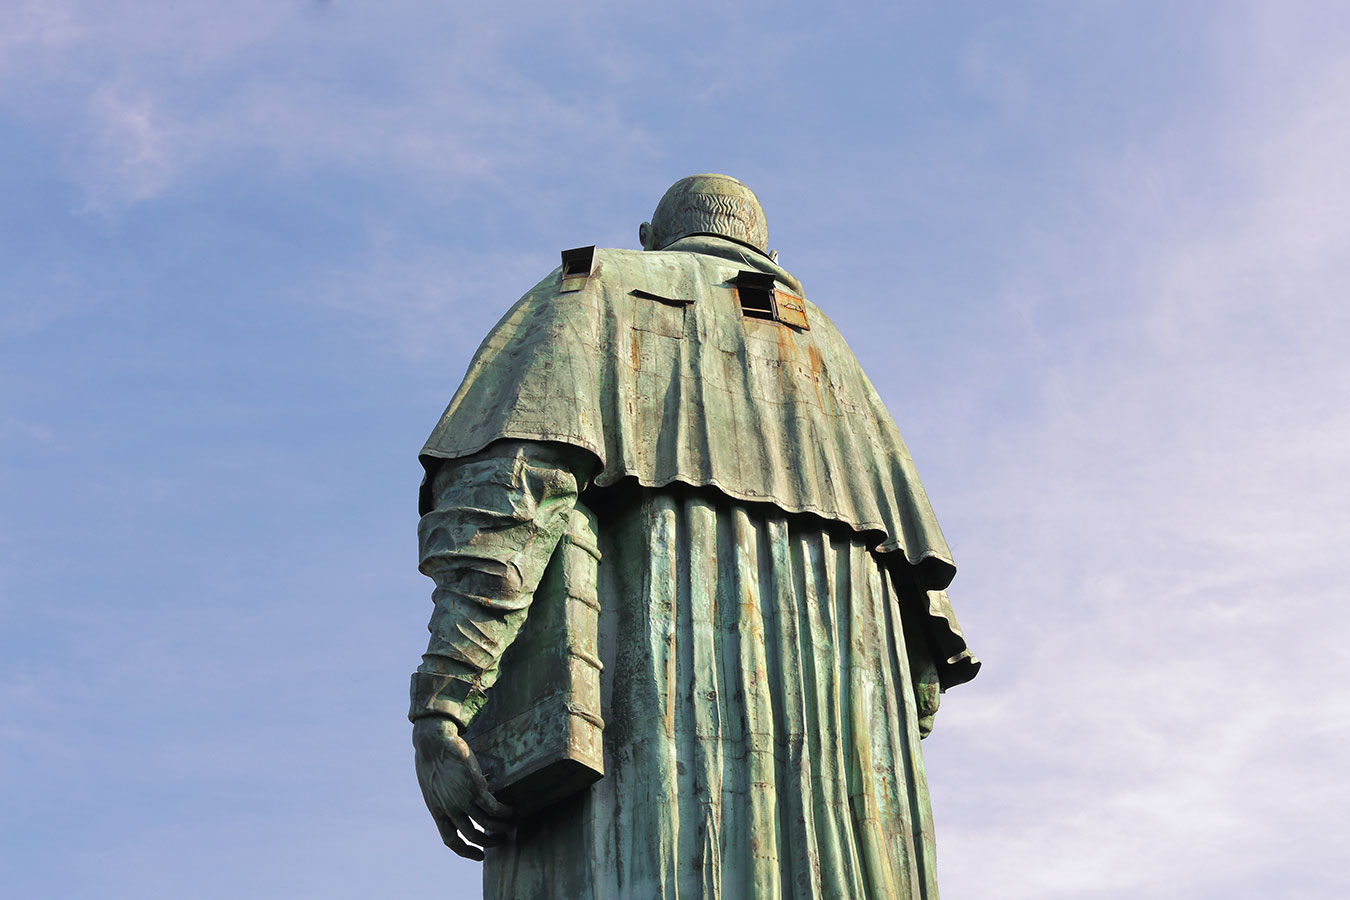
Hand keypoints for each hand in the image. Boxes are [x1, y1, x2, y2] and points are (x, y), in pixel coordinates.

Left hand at [412, 716, 515, 858]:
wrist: (433, 743)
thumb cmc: (431, 758)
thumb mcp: (433, 785)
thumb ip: (443, 797)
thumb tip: (456, 800)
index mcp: (437, 811)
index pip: (451, 841)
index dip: (466, 851)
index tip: (480, 855)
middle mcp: (450, 810)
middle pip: (472, 836)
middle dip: (489, 842)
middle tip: (501, 840)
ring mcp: (463, 800)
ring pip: (487, 824)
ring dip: (501, 827)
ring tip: (511, 822)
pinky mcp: (475, 788)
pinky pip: (494, 808)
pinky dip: (504, 811)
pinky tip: (511, 809)